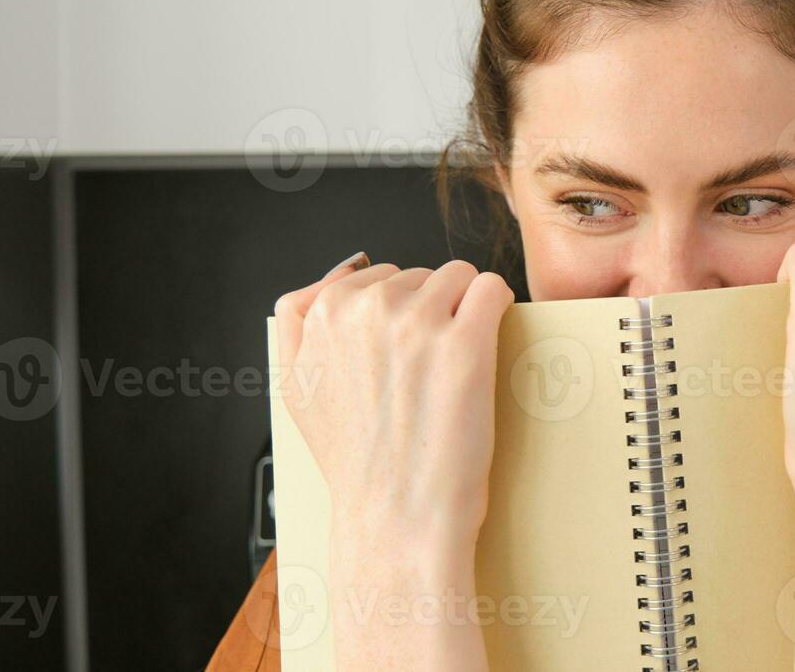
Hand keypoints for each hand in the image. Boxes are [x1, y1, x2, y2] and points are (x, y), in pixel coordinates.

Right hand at [273, 254, 514, 544]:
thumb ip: (298, 327)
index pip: (371, 274)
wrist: (396, 519)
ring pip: (458, 276)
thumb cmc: (358, 466)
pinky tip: (489, 339)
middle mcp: (365, 312)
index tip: (400, 351)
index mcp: (323, 318)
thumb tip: (328, 282)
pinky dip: (497, 306)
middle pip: (417, 275)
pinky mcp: (465, 343)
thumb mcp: (296, 391)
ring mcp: (416, 324)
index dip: (393, 312)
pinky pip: (491, 288)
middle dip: (427, 311)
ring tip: (452, 366)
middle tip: (426, 370)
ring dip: (464, 310)